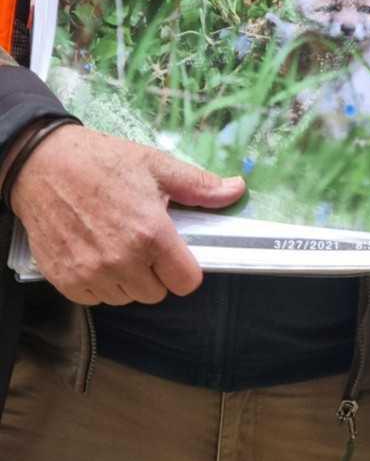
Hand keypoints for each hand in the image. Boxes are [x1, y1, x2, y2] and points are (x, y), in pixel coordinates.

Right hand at [11, 126, 245, 305]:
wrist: (42, 164)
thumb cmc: (101, 161)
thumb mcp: (156, 166)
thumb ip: (199, 186)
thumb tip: (237, 189)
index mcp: (151, 233)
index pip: (186, 282)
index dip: (185, 269)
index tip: (176, 254)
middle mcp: (122, 260)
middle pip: (157, 293)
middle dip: (155, 272)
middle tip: (141, 242)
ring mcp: (91, 273)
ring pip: (126, 298)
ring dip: (127, 280)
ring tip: (116, 245)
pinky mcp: (65, 280)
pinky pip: (96, 299)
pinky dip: (99, 283)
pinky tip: (95, 254)